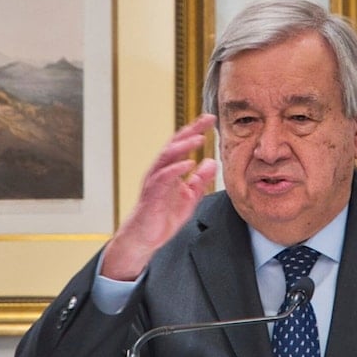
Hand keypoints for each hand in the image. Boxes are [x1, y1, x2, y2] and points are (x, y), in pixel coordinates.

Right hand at [101, 114, 217, 279]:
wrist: (145, 237)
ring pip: (167, 156)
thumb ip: (200, 181)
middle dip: (191, 130)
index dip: (195, 130)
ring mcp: (155, 181)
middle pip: (174, 144)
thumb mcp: (189, 197)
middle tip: (207, 120)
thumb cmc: (163, 217)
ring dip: (183, 146)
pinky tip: (188, 163)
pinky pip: (163, 177)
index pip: (182, 145)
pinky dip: (176, 169)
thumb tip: (212, 162)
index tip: (210, 119)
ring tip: (198, 138)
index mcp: (169, 170)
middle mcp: (160, 171)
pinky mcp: (152, 194)